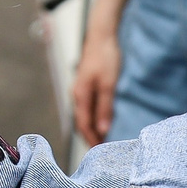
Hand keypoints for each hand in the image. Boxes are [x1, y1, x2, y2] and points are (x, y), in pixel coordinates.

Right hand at [72, 27, 120, 144]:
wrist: (102, 34)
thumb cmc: (106, 57)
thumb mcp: (108, 84)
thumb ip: (105, 107)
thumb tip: (103, 129)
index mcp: (80, 96)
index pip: (84, 125)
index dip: (92, 140)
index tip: (99, 153)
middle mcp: (77, 94)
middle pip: (81, 122)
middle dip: (90, 137)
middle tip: (100, 152)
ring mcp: (81, 89)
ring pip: (84, 115)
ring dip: (91, 128)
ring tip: (101, 139)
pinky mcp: (87, 84)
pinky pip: (87, 106)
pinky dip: (93, 117)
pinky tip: (100, 119)